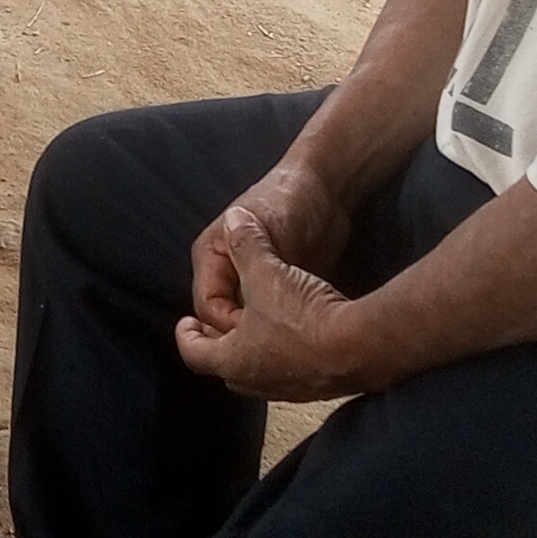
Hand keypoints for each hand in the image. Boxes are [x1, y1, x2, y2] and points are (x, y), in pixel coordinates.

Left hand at [175, 210, 374, 400]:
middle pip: (227, 365)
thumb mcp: (266, 270)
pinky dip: (283, 353)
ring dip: (254, 348)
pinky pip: (291, 371)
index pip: (195, 352)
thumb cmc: (303, 314)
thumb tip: (235, 219)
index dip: (186, 334)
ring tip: (258, 323)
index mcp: (231, 360)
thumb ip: (244, 244)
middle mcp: (256, 382)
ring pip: (260, 370)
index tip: (186, 322)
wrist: (364, 345)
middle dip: (220, 341)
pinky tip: (296, 334)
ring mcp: (290, 389)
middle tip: (220, 322)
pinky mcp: (319, 386)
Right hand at [189, 164, 350, 336]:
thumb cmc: (292, 202)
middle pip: (223, 318)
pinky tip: (300, 331)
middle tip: (275, 347)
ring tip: (289, 341)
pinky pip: (268, 318)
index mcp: (211, 255)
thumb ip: (251, 269)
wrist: (327, 190)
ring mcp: (248, 282)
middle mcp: (224, 272)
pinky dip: (279, 327)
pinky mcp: (273, 290)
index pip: (208, 306)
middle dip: (244, 335)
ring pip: (246, 322)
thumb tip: (240, 303)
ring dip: (263, 333)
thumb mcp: (268, 234)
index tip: (261, 336)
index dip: (231, 327)